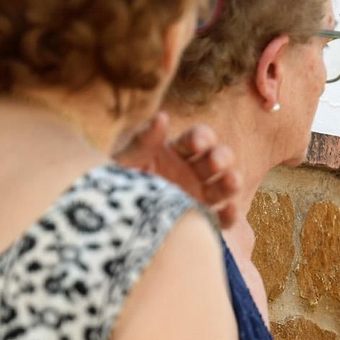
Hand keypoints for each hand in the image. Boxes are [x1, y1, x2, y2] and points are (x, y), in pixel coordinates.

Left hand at [114, 113, 243, 227]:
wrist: (108, 223)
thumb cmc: (113, 186)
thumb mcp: (124, 162)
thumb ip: (143, 141)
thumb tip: (162, 116)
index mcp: (174, 152)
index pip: (197, 138)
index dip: (202, 137)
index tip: (198, 144)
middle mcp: (191, 172)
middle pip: (217, 159)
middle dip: (221, 157)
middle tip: (214, 163)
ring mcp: (198, 196)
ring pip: (224, 186)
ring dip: (231, 181)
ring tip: (231, 181)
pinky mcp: (199, 221)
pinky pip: (221, 219)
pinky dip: (229, 215)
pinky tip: (229, 209)